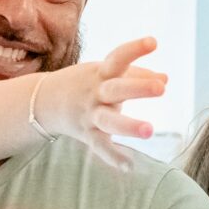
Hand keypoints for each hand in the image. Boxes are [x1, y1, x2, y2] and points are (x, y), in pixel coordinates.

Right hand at [36, 36, 167, 169]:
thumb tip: (166, 78)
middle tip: (162, 88)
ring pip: (108, 120)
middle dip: (138, 88)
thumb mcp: (105, 72)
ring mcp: (90, 114)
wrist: (42, 101)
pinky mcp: (86, 134)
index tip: (154, 42)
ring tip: (150, 131)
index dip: (134, 49)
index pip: (118, 57)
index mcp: (101, 73)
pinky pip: (99, 146)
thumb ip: (136, 74)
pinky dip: (113, 157)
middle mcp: (95, 93)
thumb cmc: (85, 82)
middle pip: (117, 89)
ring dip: (129, 126)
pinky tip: (129, 166)